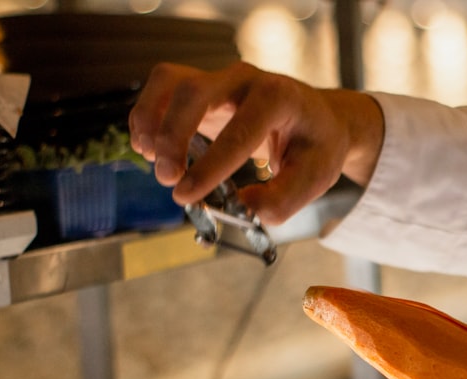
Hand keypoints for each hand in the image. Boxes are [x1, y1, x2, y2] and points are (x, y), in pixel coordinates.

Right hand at [128, 61, 383, 224]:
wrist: (318, 119)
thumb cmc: (316, 146)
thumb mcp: (315, 176)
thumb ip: (284, 198)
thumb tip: (247, 210)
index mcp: (279, 97)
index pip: (240, 129)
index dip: (210, 165)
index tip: (188, 194)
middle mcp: (245, 80)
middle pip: (193, 91)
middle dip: (173, 135)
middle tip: (168, 178)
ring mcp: (220, 79)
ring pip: (170, 81)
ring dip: (150, 119)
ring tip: (149, 157)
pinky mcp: (202, 89)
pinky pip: (163, 89)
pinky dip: (148, 116)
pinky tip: (149, 148)